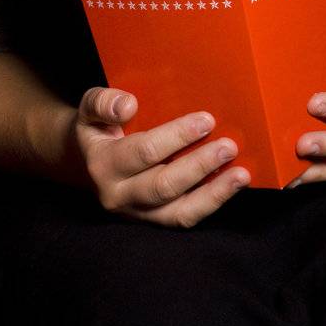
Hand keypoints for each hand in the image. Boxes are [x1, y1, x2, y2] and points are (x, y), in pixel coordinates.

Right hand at [72, 87, 249, 226]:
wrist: (84, 165)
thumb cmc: (96, 130)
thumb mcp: (89, 110)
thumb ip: (103, 103)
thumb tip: (129, 105)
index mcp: (103, 165)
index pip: (144, 151)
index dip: (176, 136)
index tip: (206, 121)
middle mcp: (119, 195)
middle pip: (164, 185)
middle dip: (200, 166)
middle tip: (229, 146)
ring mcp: (137, 214)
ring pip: (179, 213)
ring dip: (213, 194)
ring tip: (241, 174)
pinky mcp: (153, 222)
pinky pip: (184, 218)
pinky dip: (210, 204)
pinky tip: (230, 186)